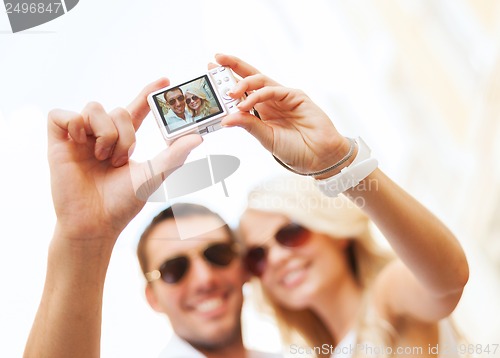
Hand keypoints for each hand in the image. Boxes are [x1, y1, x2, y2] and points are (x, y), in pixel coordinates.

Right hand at [47, 78, 201, 243]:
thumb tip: (199, 138)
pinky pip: (63, 114)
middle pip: (117, 109)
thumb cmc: (123, 203)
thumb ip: (174, 155)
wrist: (95, 223)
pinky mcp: (57, 141)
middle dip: (125, 135)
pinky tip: (80, 144)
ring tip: (103, 157)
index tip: (166, 81)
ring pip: (94, 107)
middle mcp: (101, 134)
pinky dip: (75, 124)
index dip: (148, 93)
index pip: (136, 109)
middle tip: (120, 160)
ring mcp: (79, 137)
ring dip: (105, 132)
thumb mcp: (153, 175)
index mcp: (122, 140)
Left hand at [214, 54, 350, 175]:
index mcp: (262, 110)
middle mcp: (271, 100)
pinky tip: (245, 104)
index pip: (242, 90)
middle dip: (232, 66)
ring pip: (260, 80)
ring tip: (229, 93)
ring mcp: (283, 97)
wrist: (319, 157)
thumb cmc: (295, 150)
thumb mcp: (266, 138)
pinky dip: (257, 96)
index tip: (210, 72)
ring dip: (242, 84)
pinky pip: (273, 90)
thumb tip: (225, 119)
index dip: (227, 81)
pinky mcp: (296, 96)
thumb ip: (248, 126)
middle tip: (215, 60)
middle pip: (250, 77)